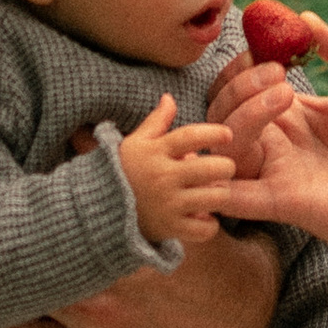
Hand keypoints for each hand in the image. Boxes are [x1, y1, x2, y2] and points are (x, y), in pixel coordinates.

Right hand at [116, 93, 237, 247]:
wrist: (100, 208)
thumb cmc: (123, 170)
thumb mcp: (135, 142)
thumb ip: (156, 121)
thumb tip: (169, 97)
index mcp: (156, 152)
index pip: (191, 136)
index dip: (215, 132)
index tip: (227, 134)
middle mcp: (164, 177)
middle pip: (212, 169)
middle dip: (226, 166)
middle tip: (224, 168)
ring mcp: (168, 205)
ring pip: (214, 198)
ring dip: (221, 194)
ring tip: (216, 191)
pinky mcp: (170, 228)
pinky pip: (205, 229)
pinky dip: (210, 224)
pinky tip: (204, 215)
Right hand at [211, 22, 327, 264]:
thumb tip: (307, 18)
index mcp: (290, 115)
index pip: (238, 86)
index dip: (242, 65)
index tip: (267, 47)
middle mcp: (276, 143)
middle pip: (222, 112)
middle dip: (239, 84)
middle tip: (278, 72)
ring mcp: (277, 173)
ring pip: (226, 145)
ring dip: (240, 115)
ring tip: (283, 94)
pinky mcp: (284, 203)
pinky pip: (234, 197)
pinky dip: (218, 184)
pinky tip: (228, 160)